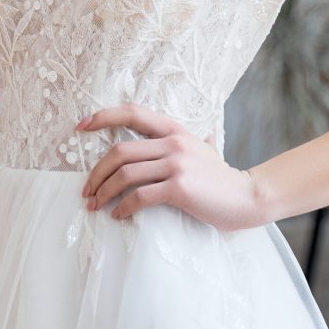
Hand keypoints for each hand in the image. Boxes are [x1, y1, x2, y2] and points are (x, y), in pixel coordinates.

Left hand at [77, 102, 262, 231]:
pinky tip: (118, 215)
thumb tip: (156, 140)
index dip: (103, 116)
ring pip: (125, 174)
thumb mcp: (198, 148)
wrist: (247, 196)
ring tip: (95, 205)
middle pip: (119, 151)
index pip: (132, 113)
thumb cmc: (219, 177)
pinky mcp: (179, 188)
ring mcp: (177, 164)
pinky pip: (139, 196)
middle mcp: (173, 142)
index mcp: (174, 129)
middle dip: (96, 172)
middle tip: (86, 190)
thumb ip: (178, 142)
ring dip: (103, 192)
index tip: (81, 126)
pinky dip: (122, 207)